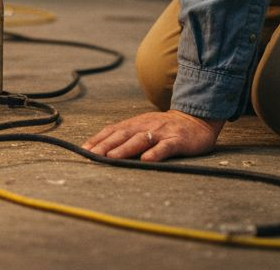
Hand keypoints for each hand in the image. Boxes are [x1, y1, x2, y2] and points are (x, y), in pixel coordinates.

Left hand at [82, 110, 223, 161]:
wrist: (195, 120)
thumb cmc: (164, 128)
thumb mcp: (143, 128)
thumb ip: (125, 136)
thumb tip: (101, 150)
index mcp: (135, 123)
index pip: (112, 130)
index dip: (98, 139)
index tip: (84, 149)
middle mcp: (146, 126)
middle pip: (122, 135)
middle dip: (106, 145)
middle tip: (92, 155)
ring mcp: (162, 132)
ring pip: (141, 140)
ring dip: (125, 148)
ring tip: (112, 157)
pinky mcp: (177, 140)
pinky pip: (165, 147)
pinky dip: (155, 152)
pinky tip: (147, 159)